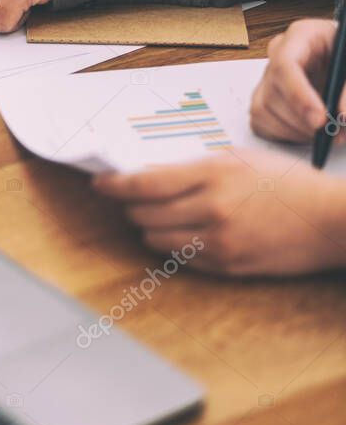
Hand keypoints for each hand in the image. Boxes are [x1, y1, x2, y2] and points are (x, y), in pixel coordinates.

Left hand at [93, 149, 345, 275]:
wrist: (332, 220)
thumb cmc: (289, 183)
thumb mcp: (241, 159)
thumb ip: (196, 167)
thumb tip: (153, 173)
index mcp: (213, 174)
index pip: (144, 183)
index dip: (114, 185)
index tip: (100, 183)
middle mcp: (211, 208)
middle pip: (143, 214)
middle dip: (131, 207)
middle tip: (132, 199)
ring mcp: (218, 241)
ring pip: (155, 239)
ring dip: (149, 228)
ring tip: (159, 216)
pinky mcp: (226, 265)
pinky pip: (181, 258)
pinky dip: (174, 246)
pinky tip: (186, 233)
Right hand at [251, 18, 342, 142]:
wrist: (342, 65)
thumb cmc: (345, 57)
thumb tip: (342, 117)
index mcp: (301, 36)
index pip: (285, 64)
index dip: (299, 95)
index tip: (319, 119)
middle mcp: (278, 56)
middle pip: (273, 92)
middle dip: (302, 120)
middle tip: (331, 133)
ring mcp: (267, 78)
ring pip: (263, 110)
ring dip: (296, 130)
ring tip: (326, 135)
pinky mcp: (264, 99)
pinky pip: (261, 123)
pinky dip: (286, 135)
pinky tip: (309, 133)